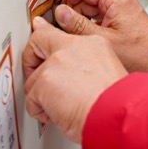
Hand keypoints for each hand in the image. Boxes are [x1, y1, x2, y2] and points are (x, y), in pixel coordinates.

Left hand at [22, 17, 126, 143]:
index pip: (61, 32)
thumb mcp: (107, 73)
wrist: (116, 115)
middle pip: (37, 39)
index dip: (46, 37)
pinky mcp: (44, 81)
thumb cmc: (117, 103)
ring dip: (42, 98)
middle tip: (36, 76)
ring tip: (62, 108)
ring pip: (33, 80)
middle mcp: (73, 47)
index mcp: (92, 44)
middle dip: (30, 59)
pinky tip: (59, 115)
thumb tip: (72, 74)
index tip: (39, 40)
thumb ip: (85, 65)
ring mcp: (56, 62)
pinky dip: (41, 112)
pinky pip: (31, 101)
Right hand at [54, 0, 147, 75]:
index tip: (54, 9)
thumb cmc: (142, 54)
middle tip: (57, 24)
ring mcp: (123, 11)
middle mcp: (121, 1)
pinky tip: (83, 39)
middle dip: (71, 10)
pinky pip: (101, 18)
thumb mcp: (103, 40)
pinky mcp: (124, 21)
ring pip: (92, 9)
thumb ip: (78, 25)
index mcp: (117, 0)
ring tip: (69, 34)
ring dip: (79, 20)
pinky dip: (90, 26)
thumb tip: (59, 13)